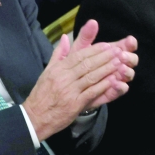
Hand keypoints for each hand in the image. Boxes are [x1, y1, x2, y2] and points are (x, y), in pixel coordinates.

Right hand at [23, 19, 137, 141]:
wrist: (35, 116)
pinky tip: (113, 80)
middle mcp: (63, 78)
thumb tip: (65, 38)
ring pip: (91, 77)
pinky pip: (92, 92)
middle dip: (105, 57)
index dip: (95, 50)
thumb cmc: (42, 94)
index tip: (108, 46)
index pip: (79, 56)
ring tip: (120, 63)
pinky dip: (103, 86)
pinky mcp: (75, 104)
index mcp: (58, 69)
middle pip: (87, 64)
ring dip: (107, 69)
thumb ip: (58, 55)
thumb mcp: (47, 71)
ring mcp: (69, 91)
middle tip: (119, 51)